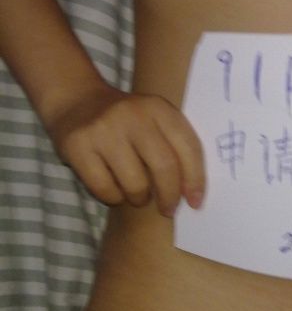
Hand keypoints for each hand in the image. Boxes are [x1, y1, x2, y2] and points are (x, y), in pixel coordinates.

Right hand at [46, 83, 204, 215]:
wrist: (76, 101)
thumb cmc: (125, 121)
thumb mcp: (153, 120)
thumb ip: (174, 146)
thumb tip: (192, 194)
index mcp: (158, 108)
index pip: (188, 147)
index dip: (196, 179)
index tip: (195, 202)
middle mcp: (133, 114)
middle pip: (164, 166)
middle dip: (170, 196)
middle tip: (168, 209)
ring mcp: (104, 129)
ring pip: (135, 184)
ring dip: (139, 198)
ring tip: (136, 194)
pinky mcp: (78, 146)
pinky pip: (104, 189)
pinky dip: (113, 197)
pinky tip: (113, 188)